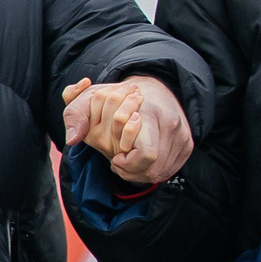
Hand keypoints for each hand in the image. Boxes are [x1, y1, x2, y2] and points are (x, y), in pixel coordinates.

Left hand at [62, 75, 192, 185]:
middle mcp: (171, 124)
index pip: (146, 154)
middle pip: (152, 170)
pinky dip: (151, 170)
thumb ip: (75, 114)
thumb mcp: (90, 100)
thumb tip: (72, 139)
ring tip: (128, 158)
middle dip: (130, 171)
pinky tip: (140, 158)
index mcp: (149, 113)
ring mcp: (182, 135)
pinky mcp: (187, 144)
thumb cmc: (118, 96)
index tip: (117, 155)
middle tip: (119, 159)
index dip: (127, 162)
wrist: (153, 89)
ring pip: (160, 172)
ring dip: (139, 172)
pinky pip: (169, 170)